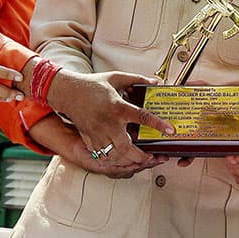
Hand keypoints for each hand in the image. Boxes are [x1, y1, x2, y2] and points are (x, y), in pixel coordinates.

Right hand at [46, 69, 174, 164]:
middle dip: (141, 156)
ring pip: (115, 156)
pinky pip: (103, 156)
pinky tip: (122, 158)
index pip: (142, 117)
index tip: (170, 130)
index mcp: (118, 107)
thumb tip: (155, 81)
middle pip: (127, 148)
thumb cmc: (93, 85)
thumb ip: (137, 79)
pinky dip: (114, 160)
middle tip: (152, 156)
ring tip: (139, 159)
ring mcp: (98, 133)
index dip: (158, 124)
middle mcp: (108, 123)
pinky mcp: (90, 139)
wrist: (69, 92)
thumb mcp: (116, 77)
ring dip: (128, 160)